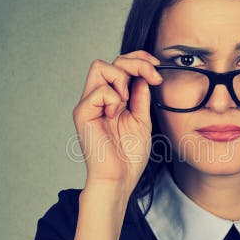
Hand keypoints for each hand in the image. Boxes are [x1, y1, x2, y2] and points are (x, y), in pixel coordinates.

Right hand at [72, 50, 163, 194]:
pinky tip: (115, 115)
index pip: (120, 65)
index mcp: (112, 99)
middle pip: (110, 61)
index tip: (157, 68)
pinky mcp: (83, 113)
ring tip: (127, 101)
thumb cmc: (129, 156)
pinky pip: (99, 90)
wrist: (119, 179)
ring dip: (122, 79)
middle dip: (135, 62)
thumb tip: (143, 75)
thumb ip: (140, 96)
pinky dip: (114, 99)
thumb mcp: (142, 119)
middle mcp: (98, 98)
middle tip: (152, 77)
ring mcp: (89, 104)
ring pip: (100, 67)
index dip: (139, 60)